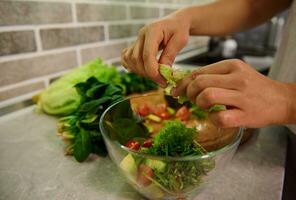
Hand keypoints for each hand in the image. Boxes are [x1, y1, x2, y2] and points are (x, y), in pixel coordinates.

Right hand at [121, 12, 190, 85]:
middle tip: (162, 81)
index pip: (147, 55)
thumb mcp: (180, 41)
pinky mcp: (135, 45)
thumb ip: (170, 55)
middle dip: (148, 73)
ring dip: (141, 72)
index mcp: (153, 31)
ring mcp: (136, 40)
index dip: (152, 71)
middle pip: (137, 59)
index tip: (162, 81)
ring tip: (156, 76)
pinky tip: (143, 71)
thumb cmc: (179, 30)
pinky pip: (126, 58)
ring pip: (130, 60)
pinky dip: (131, 66)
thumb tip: (162, 72)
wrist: (175, 22)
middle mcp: (141, 35)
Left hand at [172, 59, 291, 127]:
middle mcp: (237, 78)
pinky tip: (217, 117)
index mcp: (232, 65)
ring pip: (207, 96)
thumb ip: (213, 76)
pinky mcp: (246, 114)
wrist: (281, 100)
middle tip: (193, 100)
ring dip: (200, 104)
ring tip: (206, 107)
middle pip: (199, 83)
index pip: (198, 72)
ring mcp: (242, 96)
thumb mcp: (235, 74)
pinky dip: (213, 119)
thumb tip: (185, 84)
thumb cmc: (253, 88)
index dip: (183, 83)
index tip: (177, 91)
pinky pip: (219, 117)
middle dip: (189, 94)